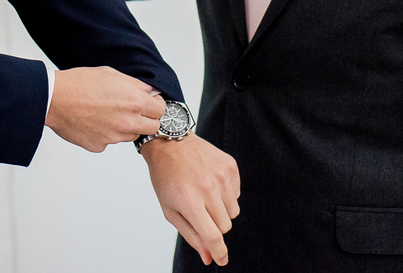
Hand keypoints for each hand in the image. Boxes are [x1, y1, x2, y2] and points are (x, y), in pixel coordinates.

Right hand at [44, 67, 165, 152]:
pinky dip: (106, 133)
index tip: (150, 102)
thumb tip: (148, 90)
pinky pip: (110, 141)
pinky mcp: (100, 146)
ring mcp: (114, 137)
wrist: (54, 99)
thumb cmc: (79, 83)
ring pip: (131, 135)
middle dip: (146, 118)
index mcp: (134, 101)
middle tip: (132, 110)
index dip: (156, 105)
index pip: (161, 110)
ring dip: (126, 127)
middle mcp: (127, 122)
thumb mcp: (111, 74)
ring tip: (108, 113)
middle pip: (152, 127)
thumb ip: (134, 84)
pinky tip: (94, 121)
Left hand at [141, 134, 239, 265]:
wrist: (170, 142)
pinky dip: (226, 194)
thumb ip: (191, 235)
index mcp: (189, 201)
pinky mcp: (230, 166)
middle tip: (199, 210)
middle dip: (214, 225)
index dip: (219, 252)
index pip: (213, 236)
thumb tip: (208, 257)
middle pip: (225, 226)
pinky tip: (210, 181)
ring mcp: (221, 175)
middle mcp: (208, 188)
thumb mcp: (170, 209)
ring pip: (233, 212)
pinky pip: (237, 194)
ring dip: (221, 209)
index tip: (222, 259)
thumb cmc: (166, 177)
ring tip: (203, 194)